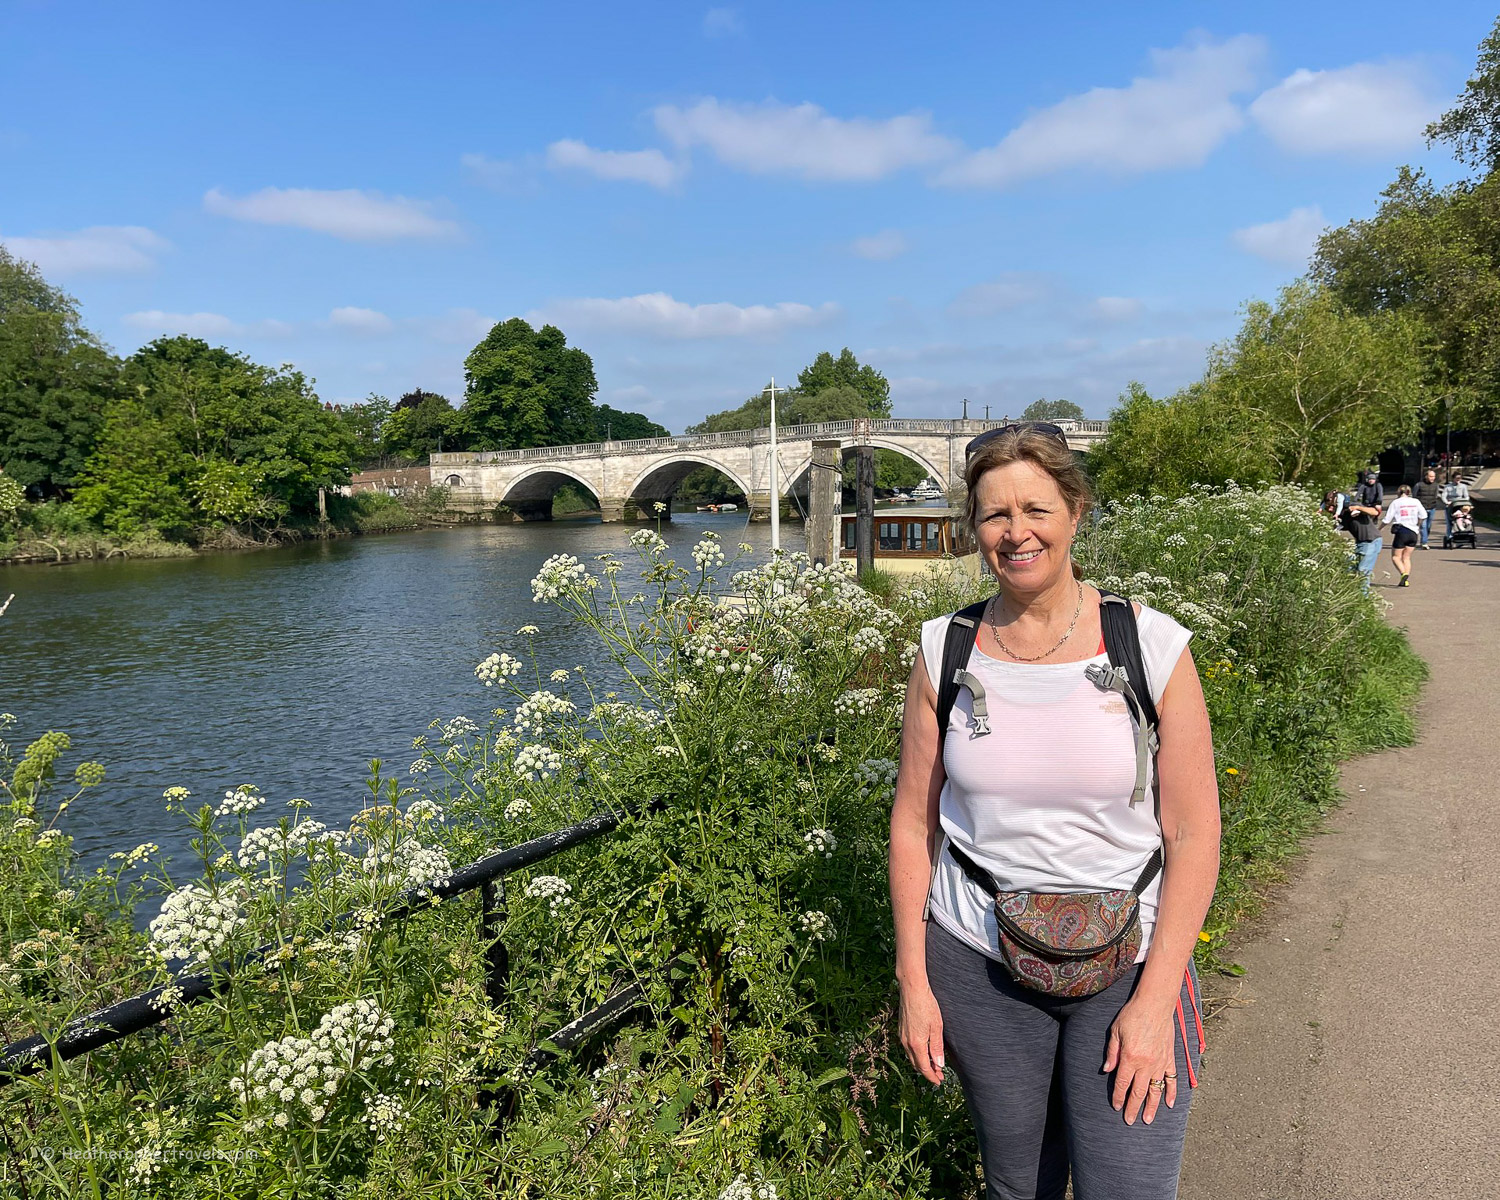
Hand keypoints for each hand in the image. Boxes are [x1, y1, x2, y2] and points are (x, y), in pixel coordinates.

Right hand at [898, 979, 945, 1084]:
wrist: (912, 989)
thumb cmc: (927, 1005)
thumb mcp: (937, 1027)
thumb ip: (937, 1048)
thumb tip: (939, 1065)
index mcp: (916, 1044)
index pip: (923, 1067)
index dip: (932, 1076)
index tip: (939, 1081)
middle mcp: (906, 1042)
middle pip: (916, 1064)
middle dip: (927, 1072)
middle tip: (939, 1075)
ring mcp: (901, 1036)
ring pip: (911, 1057)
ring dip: (921, 1063)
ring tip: (933, 1065)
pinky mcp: (901, 1030)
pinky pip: (908, 1049)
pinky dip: (916, 1055)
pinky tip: (923, 1052)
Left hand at [1103, 997, 1176, 1124]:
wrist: (1154, 1005)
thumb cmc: (1132, 1015)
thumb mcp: (1115, 1032)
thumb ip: (1112, 1053)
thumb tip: (1106, 1071)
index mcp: (1130, 1058)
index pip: (1123, 1084)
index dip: (1119, 1097)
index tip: (1117, 1107)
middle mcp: (1146, 1064)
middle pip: (1139, 1092)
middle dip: (1133, 1108)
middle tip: (1130, 1121)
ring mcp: (1160, 1062)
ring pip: (1156, 1090)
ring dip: (1152, 1106)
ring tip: (1148, 1119)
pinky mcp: (1170, 1058)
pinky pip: (1172, 1079)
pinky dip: (1172, 1092)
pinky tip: (1169, 1104)